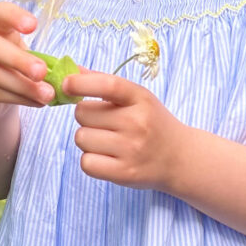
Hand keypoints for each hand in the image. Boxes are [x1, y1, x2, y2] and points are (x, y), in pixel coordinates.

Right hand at [0, 1, 54, 116]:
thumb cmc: (17, 69)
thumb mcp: (34, 60)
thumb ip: (57, 65)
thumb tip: (87, 75)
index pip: (0, 12)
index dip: (14, 16)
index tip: (33, 26)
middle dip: (19, 59)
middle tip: (42, 71)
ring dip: (24, 86)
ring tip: (48, 95)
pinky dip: (20, 99)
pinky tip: (38, 103)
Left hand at [65, 72, 186, 191]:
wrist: (179, 157)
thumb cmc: (152, 122)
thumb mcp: (137, 97)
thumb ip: (105, 82)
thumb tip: (73, 71)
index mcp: (140, 98)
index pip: (108, 85)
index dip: (81, 83)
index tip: (66, 84)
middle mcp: (137, 122)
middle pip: (83, 113)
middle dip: (85, 115)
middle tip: (102, 121)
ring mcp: (131, 149)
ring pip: (81, 138)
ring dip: (87, 138)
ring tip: (106, 139)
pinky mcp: (124, 173)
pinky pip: (86, 162)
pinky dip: (90, 159)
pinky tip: (105, 156)